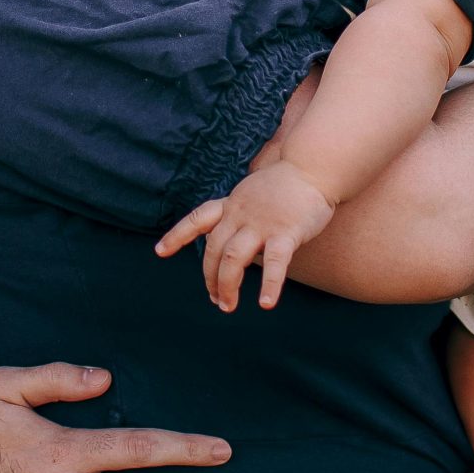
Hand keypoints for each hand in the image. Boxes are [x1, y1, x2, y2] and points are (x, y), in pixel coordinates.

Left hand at [154, 162, 335, 311]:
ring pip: (234, 258)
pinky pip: (274, 263)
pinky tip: (265, 303)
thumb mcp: (252, 194)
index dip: (177, 235)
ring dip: (227, 285)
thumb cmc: (287, 184)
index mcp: (232, 204)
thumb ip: (240, 215)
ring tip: (227, 306)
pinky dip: (269, 285)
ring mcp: (262, 223)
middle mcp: (241, 214)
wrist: (313, 166)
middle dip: (211, 278)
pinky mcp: (286, 232)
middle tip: (215, 300)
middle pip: (214, 249)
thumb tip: (233, 242)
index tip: (159, 252)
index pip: (198, 219)